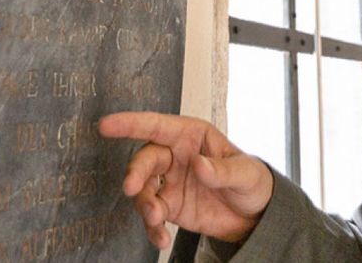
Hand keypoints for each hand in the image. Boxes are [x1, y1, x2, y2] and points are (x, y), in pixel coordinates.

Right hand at [99, 111, 274, 250]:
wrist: (255, 216)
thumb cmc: (252, 181)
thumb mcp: (247, 173)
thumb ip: (223, 170)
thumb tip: (199, 165)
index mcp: (191, 136)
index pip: (156, 125)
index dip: (130, 123)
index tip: (106, 125)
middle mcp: (175, 156)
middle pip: (145, 160)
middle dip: (136, 173)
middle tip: (132, 189)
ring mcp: (169, 182)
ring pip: (144, 189)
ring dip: (144, 204)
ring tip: (155, 219)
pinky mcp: (169, 207)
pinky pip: (152, 216)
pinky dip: (153, 229)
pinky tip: (162, 239)